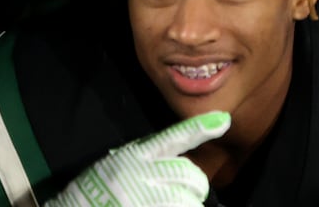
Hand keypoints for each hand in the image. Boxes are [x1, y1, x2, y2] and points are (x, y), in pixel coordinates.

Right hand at [47, 111, 229, 206]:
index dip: (199, 128)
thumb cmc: (95, 192)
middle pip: (190, 176)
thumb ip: (150, 157)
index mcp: (135, 156)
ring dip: (185, 204)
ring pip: (187, 200)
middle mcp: (139, 174)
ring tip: (165, 204)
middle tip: (181, 194)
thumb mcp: (120, 163)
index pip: (172, 138)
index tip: (224, 120)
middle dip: (193, 187)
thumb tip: (182, 159)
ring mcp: (142, 197)